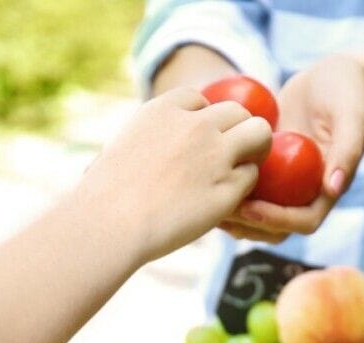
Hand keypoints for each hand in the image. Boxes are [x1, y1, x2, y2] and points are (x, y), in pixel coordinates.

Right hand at [76, 87, 271, 260]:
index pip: (200, 99)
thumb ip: (143, 142)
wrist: (111, 223)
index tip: (197, 141)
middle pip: (238, 112)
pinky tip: (227, 201)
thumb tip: (131, 156)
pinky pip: (251, 177)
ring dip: (255, 151)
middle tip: (231, 156)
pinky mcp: (228, 188)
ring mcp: (216, 155)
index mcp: (165, 109)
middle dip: (238, 131)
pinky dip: (244, 188)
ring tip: (241, 172)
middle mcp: (196, 125)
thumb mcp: (119, 149)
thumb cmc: (104, 196)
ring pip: (260, 134)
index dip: (203, 119)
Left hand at [220, 54, 363, 242]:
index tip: (251, 208)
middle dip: (249, 225)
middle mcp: (305, 191)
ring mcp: (284, 182)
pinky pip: (245, 186)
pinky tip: (203, 177)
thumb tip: (332, 188)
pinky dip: (226, 187)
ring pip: (257, 213)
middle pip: (276, 228)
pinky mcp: (267, 167)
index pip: (304, 222)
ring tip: (205, 201)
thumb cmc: (346, 90)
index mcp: (328, 188)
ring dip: (233, 215)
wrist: (331, 74)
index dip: (277, 221)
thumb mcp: (352, 114)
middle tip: (220, 210)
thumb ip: (348, 149)